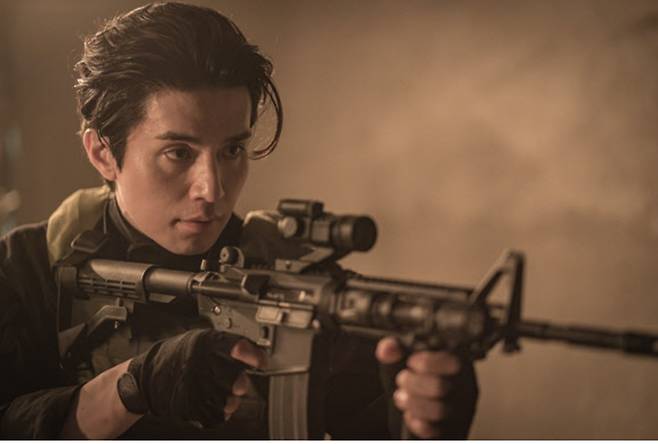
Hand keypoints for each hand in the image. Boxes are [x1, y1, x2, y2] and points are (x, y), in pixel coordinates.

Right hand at [119, 329, 265, 427]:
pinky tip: (208, 399)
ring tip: (216, 388)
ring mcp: (198, 392)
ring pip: (231, 401)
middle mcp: (203, 368)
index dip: (255, 356)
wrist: (147, 376)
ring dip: (229, 397)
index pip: (240, 349)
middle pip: (239, 381)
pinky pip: (219, 415)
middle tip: (234, 378)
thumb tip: (256, 351)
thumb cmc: (178, 356)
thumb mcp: (202, 340)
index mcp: (207, 345)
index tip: (262, 362)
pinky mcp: (193, 410)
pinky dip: (218, 409)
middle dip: (240, 381)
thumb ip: (227, 344)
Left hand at [376, 337, 460, 438]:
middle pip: (440, 386)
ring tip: (402, 396)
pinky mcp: (452, 429)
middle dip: (412, 383)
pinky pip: (435, 430)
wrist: (423, 401)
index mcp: (458, 362)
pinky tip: (410, 414)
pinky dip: (417, 423)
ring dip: (412, 403)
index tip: (411, 362)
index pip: (452, 361)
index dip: (427, 362)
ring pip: (439, 410)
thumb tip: (386, 348)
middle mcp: (464, 386)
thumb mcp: (407, 358)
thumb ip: (397, 349)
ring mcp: (461, 409)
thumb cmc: (419, 376)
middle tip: (402, 379)